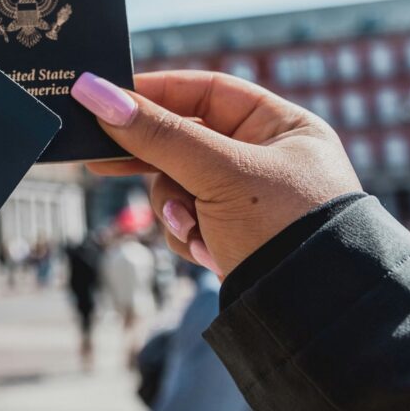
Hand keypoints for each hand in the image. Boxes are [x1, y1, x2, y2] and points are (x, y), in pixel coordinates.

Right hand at [72, 70, 360, 275]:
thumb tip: (93, 91)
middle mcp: (266, 158)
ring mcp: (248, 200)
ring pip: (177, 184)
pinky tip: (208, 252)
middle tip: (101, 159)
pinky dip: (188, 234)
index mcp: (281, 126)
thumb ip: (155, 133)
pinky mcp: (233, 236)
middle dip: (153, 161)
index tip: (107, 97)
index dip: (156, 93)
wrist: (316, 319)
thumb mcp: (217, 172)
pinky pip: (187, 220)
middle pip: (184, 140)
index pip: (206, 91)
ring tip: (191, 227)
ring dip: (174, 207)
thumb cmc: (284, 228)